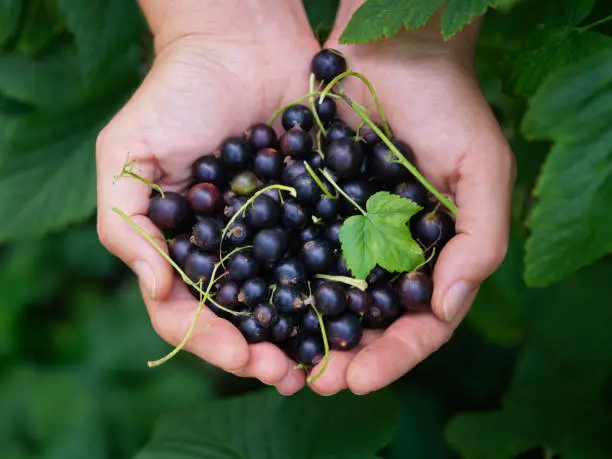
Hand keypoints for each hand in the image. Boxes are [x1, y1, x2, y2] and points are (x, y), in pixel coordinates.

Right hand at [96, 0, 317, 394]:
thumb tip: (152, 285)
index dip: (214, 342)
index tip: (246, 358)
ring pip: (287, 295)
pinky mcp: (314, 208)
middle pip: (243, 317)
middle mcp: (230, 250)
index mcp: (184, 248)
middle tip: (292, 376)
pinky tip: (356, 308)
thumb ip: (124, 221)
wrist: (239, 43)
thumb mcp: (128, 155)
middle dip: (264, 351)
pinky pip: (324, 251)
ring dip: (304, 332)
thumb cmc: (175, 96)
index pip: (190, 313)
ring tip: (327, 361)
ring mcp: (274, 232)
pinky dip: (336, 284)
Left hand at [305, 3, 514, 395]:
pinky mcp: (311, 207)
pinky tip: (257, 303)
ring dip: (306, 330)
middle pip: (368, 321)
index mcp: (434, 255)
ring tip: (281, 359)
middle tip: (315, 381)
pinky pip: (294, 250)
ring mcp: (348, 232)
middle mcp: (389, 253)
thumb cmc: (447, 104)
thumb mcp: (481, 168)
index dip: (394, 355)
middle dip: (345, 355)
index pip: (420, 323)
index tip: (359, 378)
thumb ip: (480, 240)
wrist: (391, 51)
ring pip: (327, 295)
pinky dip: (279, 280)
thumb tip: (447, 306)